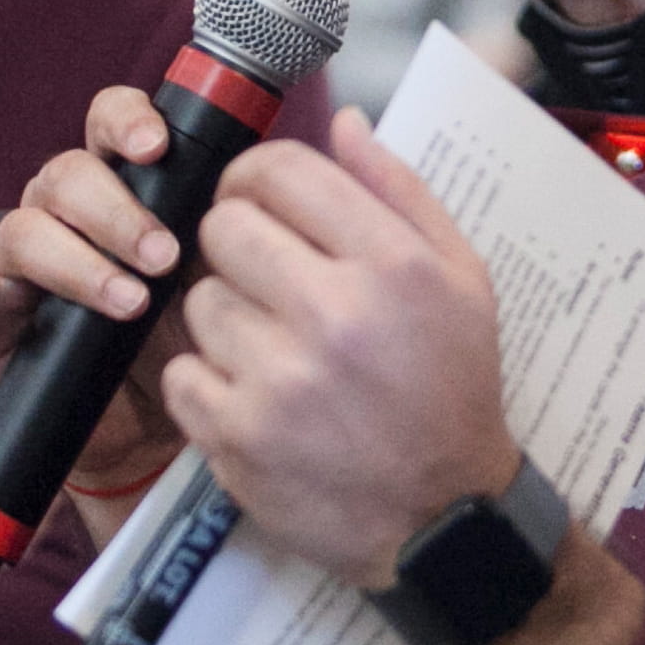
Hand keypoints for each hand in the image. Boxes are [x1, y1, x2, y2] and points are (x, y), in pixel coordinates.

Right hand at [0, 83, 195, 544]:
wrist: (161, 427)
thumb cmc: (193, 335)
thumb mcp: (224, 276)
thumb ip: (236, 225)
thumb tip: (272, 181)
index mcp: (124, 183)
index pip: (112, 122)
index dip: (128, 122)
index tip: (158, 149)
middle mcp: (66, 212)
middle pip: (67, 174)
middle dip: (116, 212)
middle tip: (164, 258)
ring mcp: (21, 262)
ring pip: (22, 227)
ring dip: (74, 261)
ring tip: (127, 303)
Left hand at [162, 107, 520, 588]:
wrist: (443, 522)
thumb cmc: (452, 393)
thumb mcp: (462, 280)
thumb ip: (401, 192)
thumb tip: (345, 122)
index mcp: (394, 266)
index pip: (281, 171)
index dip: (254, 177)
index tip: (256, 201)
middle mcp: (337, 316)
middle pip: (225, 227)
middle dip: (237, 247)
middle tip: (265, 279)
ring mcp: (282, 381)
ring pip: (198, 302)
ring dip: (226, 320)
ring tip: (273, 350)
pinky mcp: (239, 438)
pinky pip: (182, 373)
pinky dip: (208, 384)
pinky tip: (254, 397)